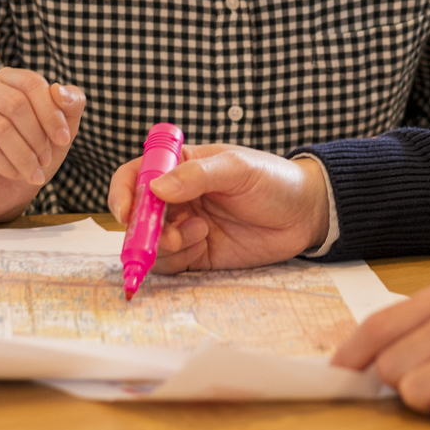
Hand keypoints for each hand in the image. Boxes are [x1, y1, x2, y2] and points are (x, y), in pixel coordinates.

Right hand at [0, 69, 84, 221]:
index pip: (30, 83)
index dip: (51, 113)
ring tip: (34, 172)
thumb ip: (71, 104)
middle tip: (46, 160)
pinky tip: (15, 174)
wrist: (2, 193)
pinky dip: (6, 165)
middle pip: (14, 103)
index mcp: (6, 78)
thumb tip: (59, 89)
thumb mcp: (61, 131)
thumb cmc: (31, 154)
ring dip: (24, 155)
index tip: (63, 139)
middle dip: (37, 137)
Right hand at [107, 144, 329, 271]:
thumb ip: (198, 175)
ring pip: (151, 244)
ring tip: (199, 235)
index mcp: (181, 166)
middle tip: (167, 235)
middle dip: (144, 230)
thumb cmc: (274, 180)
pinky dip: (178, 259)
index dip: (123, 193)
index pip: (136, 175)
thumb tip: (157, 187)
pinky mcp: (197, 253)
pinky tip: (202, 245)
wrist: (306, 214)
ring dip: (165, 245)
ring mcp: (185, 226)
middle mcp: (177, 197)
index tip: (126, 213)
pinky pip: (171, 263)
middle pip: (137, 216)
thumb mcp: (239, 168)